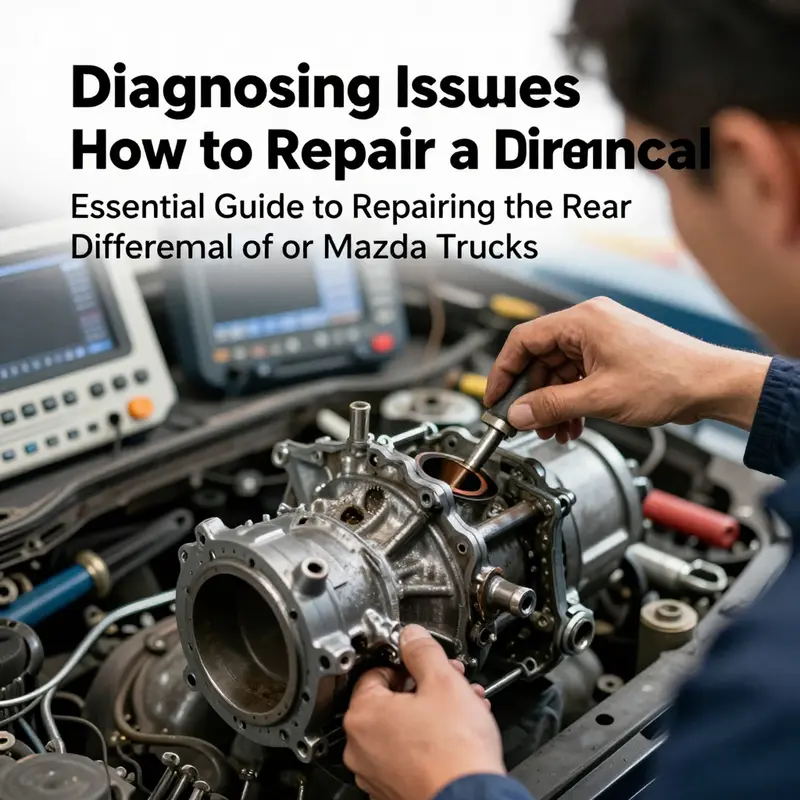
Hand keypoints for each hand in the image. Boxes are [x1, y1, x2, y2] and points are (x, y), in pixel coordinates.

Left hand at [343, 625, 504, 799]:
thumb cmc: (455, 752)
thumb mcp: (442, 681)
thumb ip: (422, 651)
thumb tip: (412, 636)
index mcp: (364, 715)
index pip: (377, 672)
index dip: (407, 664)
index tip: (426, 665)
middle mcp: (361, 748)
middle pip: (390, 701)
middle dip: (425, 688)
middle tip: (451, 684)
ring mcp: (375, 773)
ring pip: (402, 729)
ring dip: (432, 713)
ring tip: (463, 709)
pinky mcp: (393, 791)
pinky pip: (407, 755)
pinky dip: (429, 742)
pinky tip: (457, 736)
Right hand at [485, 297, 770, 439]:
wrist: (712, 385)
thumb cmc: (669, 378)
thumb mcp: (599, 397)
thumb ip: (552, 405)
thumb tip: (519, 413)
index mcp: (582, 321)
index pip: (523, 340)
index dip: (503, 371)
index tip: (495, 398)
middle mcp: (589, 324)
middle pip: (540, 359)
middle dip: (532, 395)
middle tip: (526, 423)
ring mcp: (601, 340)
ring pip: (558, 372)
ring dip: (553, 403)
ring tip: (555, 430)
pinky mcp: (612, 356)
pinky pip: (577, 377)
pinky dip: (571, 401)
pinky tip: (573, 424)